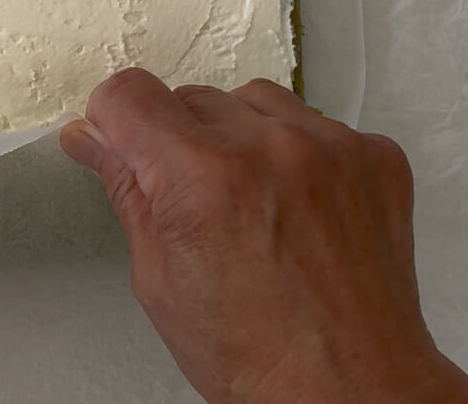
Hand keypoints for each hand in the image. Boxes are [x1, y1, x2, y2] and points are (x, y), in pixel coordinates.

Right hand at [60, 68, 467, 403]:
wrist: (354, 391)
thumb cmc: (258, 356)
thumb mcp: (159, 277)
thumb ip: (127, 189)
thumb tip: (92, 137)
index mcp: (202, 178)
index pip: (129, 93)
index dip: (114, 122)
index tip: (121, 143)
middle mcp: (270, 149)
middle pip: (190, 96)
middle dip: (178, 140)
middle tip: (195, 204)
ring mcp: (331, 148)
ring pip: (253, 101)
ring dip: (240, 138)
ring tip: (251, 203)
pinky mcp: (375, 155)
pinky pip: (315, 123)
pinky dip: (298, 155)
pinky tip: (298, 209)